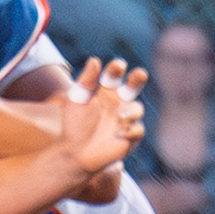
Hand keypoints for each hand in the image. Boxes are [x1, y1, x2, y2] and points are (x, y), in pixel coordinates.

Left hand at [51, 60, 146, 178]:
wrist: (75, 153)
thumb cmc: (74, 125)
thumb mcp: (76, 100)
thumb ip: (86, 81)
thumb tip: (95, 59)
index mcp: (105, 92)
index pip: (115, 75)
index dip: (118, 68)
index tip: (118, 65)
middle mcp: (118, 103)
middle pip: (134, 86)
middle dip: (138, 78)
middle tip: (140, 73)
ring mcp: (126, 119)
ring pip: (137, 108)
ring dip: (130, 111)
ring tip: (120, 116)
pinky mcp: (130, 136)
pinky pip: (138, 129)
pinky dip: (131, 130)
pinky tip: (119, 134)